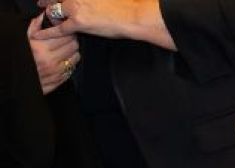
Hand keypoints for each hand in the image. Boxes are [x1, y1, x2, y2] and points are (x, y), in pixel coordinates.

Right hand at [28, 23, 78, 92]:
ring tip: (66, 49)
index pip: (64, 36)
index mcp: (41, 48)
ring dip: (73, 51)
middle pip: (73, 45)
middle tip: (68, 38)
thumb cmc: (22, 57)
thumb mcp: (25, 41)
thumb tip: (42, 18)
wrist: (21, 79)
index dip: (66, 31)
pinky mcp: (61, 79)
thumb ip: (34, 28)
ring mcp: (57, 71)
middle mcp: (51, 60)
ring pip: (76, 56)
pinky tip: (65, 59)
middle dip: (72, 40)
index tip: (65, 30)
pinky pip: (73, 67)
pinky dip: (71, 62)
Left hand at [34, 0, 168, 44]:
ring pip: (55, 11)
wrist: (133, 16)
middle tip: (41, 5)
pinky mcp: (78, 22)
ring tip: (46, 20)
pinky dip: (47, 32)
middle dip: (48, 2)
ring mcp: (76, 7)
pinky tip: (39, 34)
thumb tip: (93, 5)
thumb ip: (95, 0)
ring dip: (50, 16)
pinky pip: (58, 28)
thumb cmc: (126, 8)